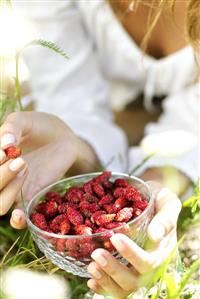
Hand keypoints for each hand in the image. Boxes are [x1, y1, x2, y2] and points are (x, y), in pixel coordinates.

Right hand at [0, 112, 97, 228]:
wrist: (62, 137)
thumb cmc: (39, 127)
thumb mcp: (24, 121)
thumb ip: (12, 128)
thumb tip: (5, 145)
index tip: (4, 153)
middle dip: (1, 175)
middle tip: (20, 159)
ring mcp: (13, 187)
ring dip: (8, 191)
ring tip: (25, 166)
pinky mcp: (32, 195)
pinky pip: (19, 216)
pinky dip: (17, 220)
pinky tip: (20, 214)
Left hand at [87, 182, 181, 298]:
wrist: (149, 199)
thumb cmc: (158, 199)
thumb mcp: (167, 202)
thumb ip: (165, 217)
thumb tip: (154, 235)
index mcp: (162, 250)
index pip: (149, 260)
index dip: (132, 253)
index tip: (115, 238)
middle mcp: (150, 264)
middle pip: (135, 279)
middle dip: (114, 269)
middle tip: (96, 253)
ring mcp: (137, 269)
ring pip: (124, 287)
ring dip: (106, 280)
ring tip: (92, 265)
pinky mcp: (124, 269)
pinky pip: (115, 287)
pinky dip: (103, 287)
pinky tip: (91, 280)